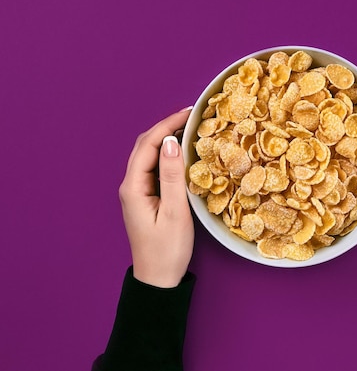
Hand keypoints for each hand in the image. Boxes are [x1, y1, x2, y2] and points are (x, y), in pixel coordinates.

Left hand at [118, 107, 193, 287]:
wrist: (158, 279)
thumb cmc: (167, 250)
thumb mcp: (174, 212)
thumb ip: (172, 176)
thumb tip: (172, 142)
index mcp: (133, 187)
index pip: (149, 144)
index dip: (168, 124)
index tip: (190, 112)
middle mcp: (131, 185)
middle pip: (145, 145)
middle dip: (166, 126)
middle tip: (192, 115)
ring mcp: (137, 191)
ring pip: (150, 155)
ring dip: (167, 139)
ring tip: (190, 128)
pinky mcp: (146, 198)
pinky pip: (155, 168)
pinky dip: (169, 154)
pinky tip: (184, 152)